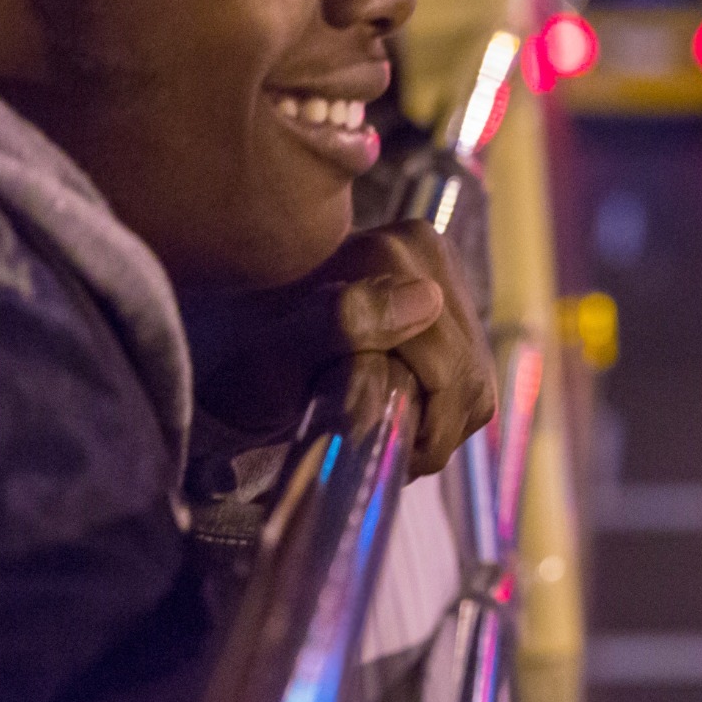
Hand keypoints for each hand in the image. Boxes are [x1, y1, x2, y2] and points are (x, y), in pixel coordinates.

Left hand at [198, 223, 497, 475]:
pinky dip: (443, 409)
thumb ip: (341, 322)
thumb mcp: (278, 353)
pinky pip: (473, 373)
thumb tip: (427, 301)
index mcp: (393, 250)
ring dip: (437, 422)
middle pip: (467, 372)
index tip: (376, 452)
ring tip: (382, 431)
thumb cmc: (240, 359)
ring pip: (475, 378)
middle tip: (378, 451)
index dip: (422, 425)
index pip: (449, 364)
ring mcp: (439, 272)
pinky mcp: (446, 298)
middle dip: (430, 427)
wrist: (226, 345)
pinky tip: (397, 408)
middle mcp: (425, 249)